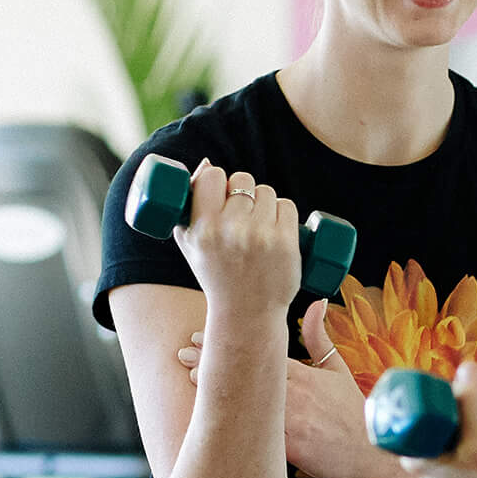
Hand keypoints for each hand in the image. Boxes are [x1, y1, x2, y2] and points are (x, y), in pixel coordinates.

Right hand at [174, 160, 299, 315]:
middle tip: (243, 212)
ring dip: (265, 202)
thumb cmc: (216, 275)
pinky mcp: (286, 244)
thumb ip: (188, 206)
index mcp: (203, 228)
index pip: (212, 177)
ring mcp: (260, 237)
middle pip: (243, 181)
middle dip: (244, 192)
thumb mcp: (190, 243)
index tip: (222, 192)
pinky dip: (283, 212)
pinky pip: (288, 206)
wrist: (247, 313)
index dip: (219, 180)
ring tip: (259, 224)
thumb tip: (207, 164)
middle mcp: (231, 230)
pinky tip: (277, 226)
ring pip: (267, 192)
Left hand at [176, 310, 476, 477]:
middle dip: (213, 360)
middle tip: (182, 351)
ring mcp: (291, 420)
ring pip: (246, 398)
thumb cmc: (357, 414)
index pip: (260, 349)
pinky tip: (210, 417)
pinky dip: (232, 423)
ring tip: (188, 377)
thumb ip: (321, 337)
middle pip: (247, 370)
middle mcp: (295, 393)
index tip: (203, 332)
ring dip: (215, 387)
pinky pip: (255, 432)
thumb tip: (316, 301)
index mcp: (304, 373)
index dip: (230, 340)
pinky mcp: (290, 446)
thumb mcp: (340, 370)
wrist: (376, 454)